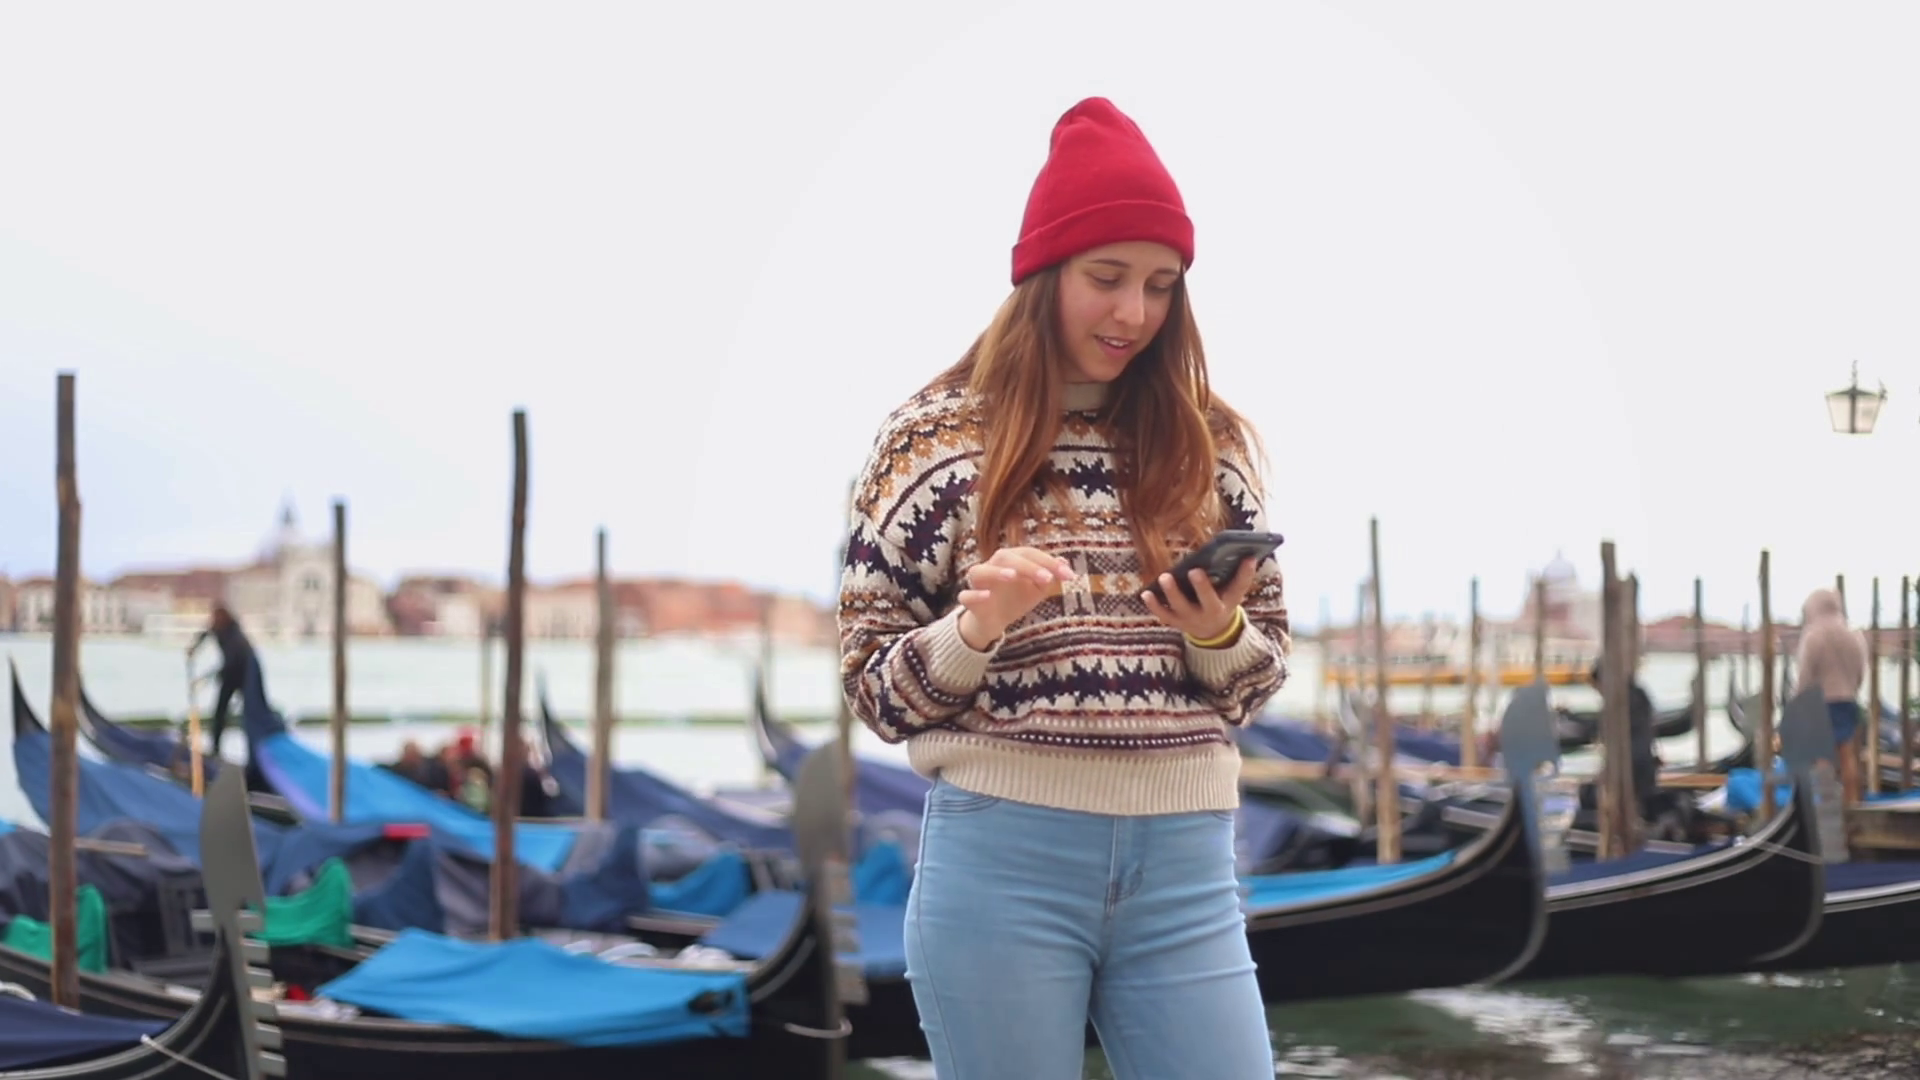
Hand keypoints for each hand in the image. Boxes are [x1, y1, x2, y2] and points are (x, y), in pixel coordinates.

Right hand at [955, 546, 1075, 648]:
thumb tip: (1064, 563)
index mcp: (1010, 560)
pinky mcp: (969, 602)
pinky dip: (975, 594)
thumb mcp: (1037, 589)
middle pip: (1006, 557)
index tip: (1068, 575)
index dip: (1048, 562)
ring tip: (1013, 576)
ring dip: (996, 571)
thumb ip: (1049, 575)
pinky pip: (966, 596)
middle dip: (1028, 566)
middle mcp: (992, 566)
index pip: (1029, 554)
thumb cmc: (1015, 599)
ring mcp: (978, 583)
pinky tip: (987, 595)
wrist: (993, 622)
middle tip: (1047, 578)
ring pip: (980, 570)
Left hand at [1141, 557, 1256, 641]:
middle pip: (1207, 601)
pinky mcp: (1176, 622)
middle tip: (1195, 570)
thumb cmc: (1222, 603)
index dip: (1243, 574)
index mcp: (1226, 604)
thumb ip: (1240, 576)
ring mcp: (1191, 619)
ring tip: (1165, 577)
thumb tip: (1250, 555)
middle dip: (1202, 586)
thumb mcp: (1233, 593)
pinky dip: (1153, 605)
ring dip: (1172, 593)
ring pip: (1181, 608)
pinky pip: (1163, 614)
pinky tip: (1146, 592)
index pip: (1237, 589)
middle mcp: (1209, 613)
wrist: (1212, 631)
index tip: (1248, 558)